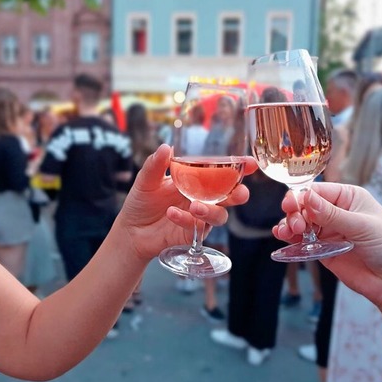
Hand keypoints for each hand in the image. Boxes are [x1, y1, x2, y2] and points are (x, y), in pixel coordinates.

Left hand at [117, 144, 256, 261]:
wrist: (131, 230)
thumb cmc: (141, 202)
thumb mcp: (146, 180)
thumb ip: (156, 165)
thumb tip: (166, 147)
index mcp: (197, 180)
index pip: (223, 172)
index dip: (239, 167)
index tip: (250, 163)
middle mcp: (203, 198)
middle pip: (231, 196)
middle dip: (239, 194)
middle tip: (239, 193)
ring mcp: (200, 217)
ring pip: (219, 215)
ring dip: (211, 210)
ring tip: (194, 206)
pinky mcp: (193, 234)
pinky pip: (198, 228)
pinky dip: (186, 219)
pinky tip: (172, 214)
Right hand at [273, 183, 381, 310]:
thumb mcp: (362, 226)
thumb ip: (331, 214)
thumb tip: (306, 197)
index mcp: (349, 197)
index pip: (317, 190)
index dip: (301, 196)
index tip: (291, 205)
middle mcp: (337, 212)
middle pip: (305, 206)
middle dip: (295, 213)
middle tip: (296, 225)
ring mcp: (329, 232)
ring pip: (301, 223)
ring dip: (289, 226)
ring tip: (286, 233)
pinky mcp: (324, 251)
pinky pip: (303, 243)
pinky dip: (291, 240)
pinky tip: (284, 239)